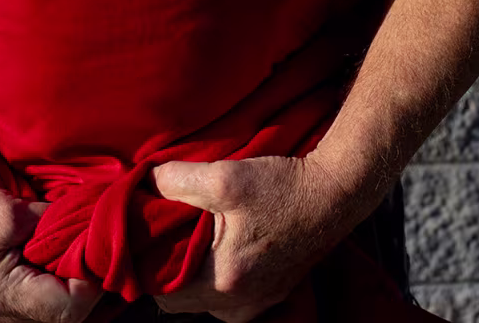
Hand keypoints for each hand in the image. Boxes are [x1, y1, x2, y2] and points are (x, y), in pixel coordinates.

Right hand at [0, 177, 102, 322]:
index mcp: (2, 295)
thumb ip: (54, 226)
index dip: (92, 281)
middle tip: (93, 255)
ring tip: (76, 260)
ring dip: (70, 293)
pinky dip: (53, 294)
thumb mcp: (13, 212)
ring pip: (52, 320)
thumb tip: (87, 231)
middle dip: (85, 288)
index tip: (95, 251)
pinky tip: (57, 269)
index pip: (70, 308)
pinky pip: (37, 314)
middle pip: (64, 319)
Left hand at [151, 156, 353, 322]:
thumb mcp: (224, 176)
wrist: (335, 193)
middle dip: (165, 271)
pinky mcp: (271, 292)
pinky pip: (227, 299)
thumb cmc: (283, 187)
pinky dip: (214, 279)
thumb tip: (144, 182)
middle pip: (181, 301)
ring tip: (187, 240)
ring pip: (203, 303)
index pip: (162, 294)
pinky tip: (214, 248)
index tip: (143, 239)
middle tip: (161, 236)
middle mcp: (241, 302)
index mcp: (225, 280)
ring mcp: (259, 301)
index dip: (145, 267)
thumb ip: (176, 180)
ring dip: (190, 277)